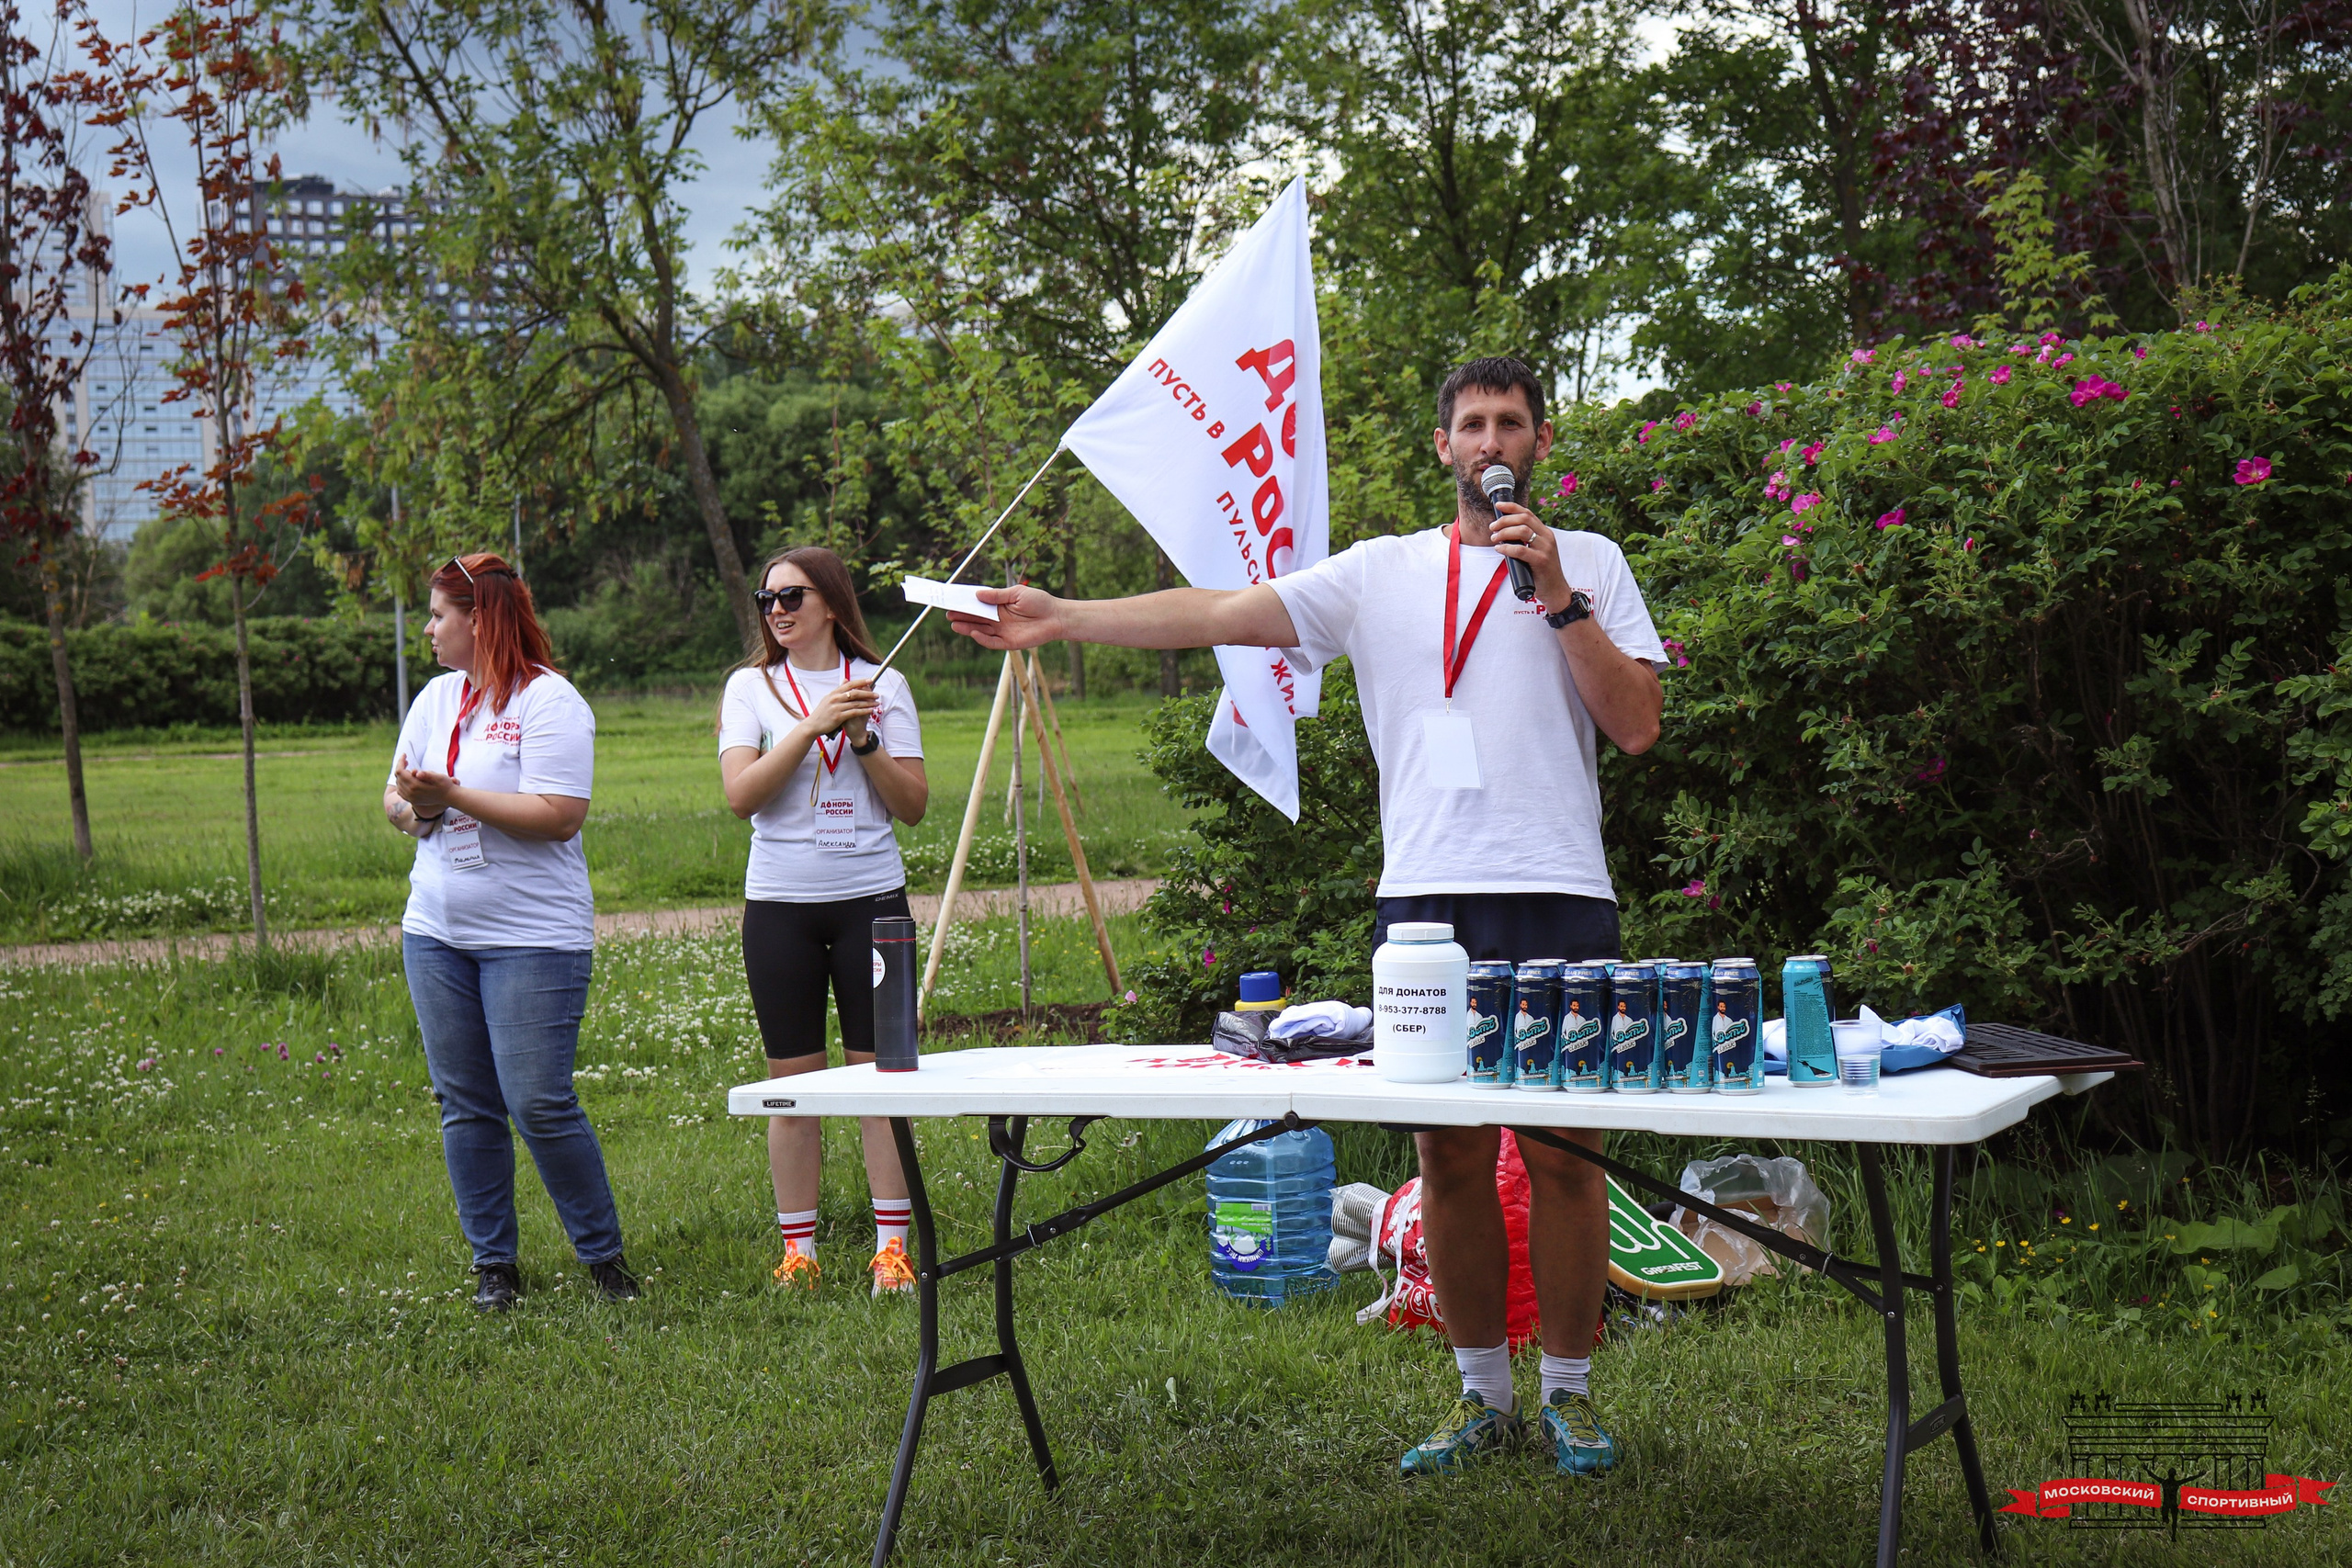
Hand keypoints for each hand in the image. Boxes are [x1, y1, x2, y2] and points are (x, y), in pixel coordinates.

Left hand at [393, 757, 456, 814]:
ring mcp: (411, 798)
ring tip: (408, 769)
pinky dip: (401, 784)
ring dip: (400, 775)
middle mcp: (411, 793)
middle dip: (400, 767)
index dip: (400, 762)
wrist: (450, 797)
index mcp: (415, 786)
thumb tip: (417, 773)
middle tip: (406, 760)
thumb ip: (427, 775)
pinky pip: (401, 792)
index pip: (400, 772)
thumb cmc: (445, 785)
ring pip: (398, 784)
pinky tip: (407, 780)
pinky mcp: (413, 801)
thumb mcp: (439, 777)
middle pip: (398, 777)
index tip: (404, 755)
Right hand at [807, 676, 879, 739]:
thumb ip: (838, 690)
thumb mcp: (828, 698)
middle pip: (854, 693)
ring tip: (876, 703)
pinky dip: (863, 711)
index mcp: (834, 693)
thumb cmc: (822, 712)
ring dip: (868, 703)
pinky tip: (870, 710)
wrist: (813, 725)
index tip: (870, 680)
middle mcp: (835, 698)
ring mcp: (836, 707)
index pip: (849, 684)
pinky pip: (854, 712)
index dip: (861, 682)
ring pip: (856, 703)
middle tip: (877, 694)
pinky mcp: (838, 716)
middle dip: (868, 693)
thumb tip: (846, 679)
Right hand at [947, 585, 1062, 649]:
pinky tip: (974, 633)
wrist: (1056, 616)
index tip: (951, 600)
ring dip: (967, 628)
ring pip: (981, 631)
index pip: (978, 605)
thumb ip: (997, 595)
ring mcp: (1002, 631)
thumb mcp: (1017, 593)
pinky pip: (992, 642)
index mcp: (998, 606)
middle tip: (948, 613)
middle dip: (962, 616)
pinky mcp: (1009, 643)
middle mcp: (998, 619)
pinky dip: (983, 639)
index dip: (965, 603)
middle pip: (976, 619)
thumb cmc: (1039, 602)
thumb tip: (977, 594)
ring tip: (954, 624)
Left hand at [1490, 500, 1572, 606]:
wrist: (1555, 589)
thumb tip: (1503, 533)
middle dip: (1504, 521)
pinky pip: (1520, 550)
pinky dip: (1507, 548)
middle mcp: (1547, 537)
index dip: (1512, 507)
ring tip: (1494, 539)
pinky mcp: (1541, 560)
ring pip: (1521, 531)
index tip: (1498, 505)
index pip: (1527, 513)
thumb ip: (1525, 541)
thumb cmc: (1541, 571)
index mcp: (1545, 533)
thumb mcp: (1536, 551)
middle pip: (1523, 519)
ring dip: (1504, 533)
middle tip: (1492, 527)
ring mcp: (1545, 548)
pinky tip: (1500, 549)